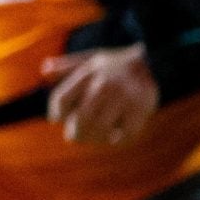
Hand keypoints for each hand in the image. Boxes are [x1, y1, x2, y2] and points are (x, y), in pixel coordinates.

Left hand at [41, 44, 157, 146]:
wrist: (155, 59)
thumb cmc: (117, 63)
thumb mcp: (92, 58)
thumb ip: (68, 66)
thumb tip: (44, 70)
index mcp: (89, 72)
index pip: (62, 98)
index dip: (57, 112)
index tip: (57, 119)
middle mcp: (105, 84)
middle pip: (81, 118)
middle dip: (75, 132)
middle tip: (74, 137)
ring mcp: (124, 97)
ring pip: (101, 129)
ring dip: (94, 139)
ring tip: (92, 139)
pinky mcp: (142, 108)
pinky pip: (126, 134)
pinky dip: (118, 141)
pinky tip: (114, 139)